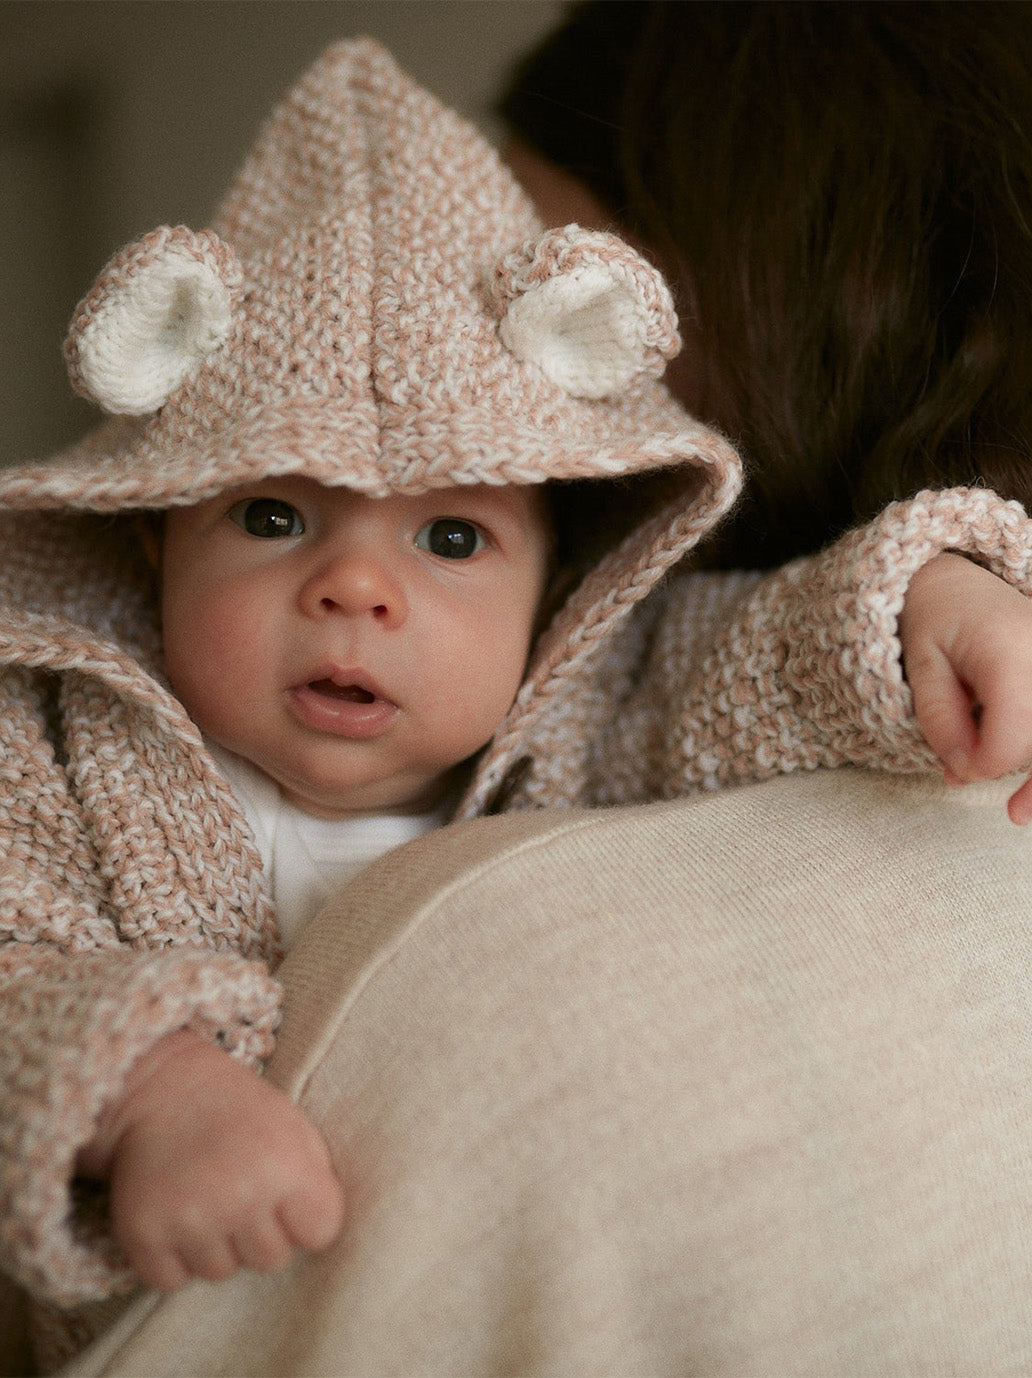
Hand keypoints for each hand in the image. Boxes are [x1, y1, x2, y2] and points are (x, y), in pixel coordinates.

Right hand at [77, 1029, 344, 1290]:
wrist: (163, 1088)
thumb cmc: (239, 1111)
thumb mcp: (295, 1128)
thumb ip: (317, 1182)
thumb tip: (323, 1236)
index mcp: (285, 1165)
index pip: (321, 1233)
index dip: (306, 1218)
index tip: (288, 1198)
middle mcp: (239, 1196)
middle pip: (272, 1260)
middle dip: (261, 1233)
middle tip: (240, 1191)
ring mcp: (189, 1219)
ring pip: (222, 1273)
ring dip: (216, 1244)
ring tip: (207, 1196)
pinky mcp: (143, 1234)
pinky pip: (172, 1280)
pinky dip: (173, 1257)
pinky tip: (175, 1215)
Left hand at [899, 552, 1031, 823]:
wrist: (961, 584)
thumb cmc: (934, 621)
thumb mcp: (920, 666)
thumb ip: (940, 719)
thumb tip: (965, 771)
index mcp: (1008, 650)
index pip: (1012, 731)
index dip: (987, 763)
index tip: (958, 769)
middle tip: (1014, 814)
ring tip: (1024, 811)